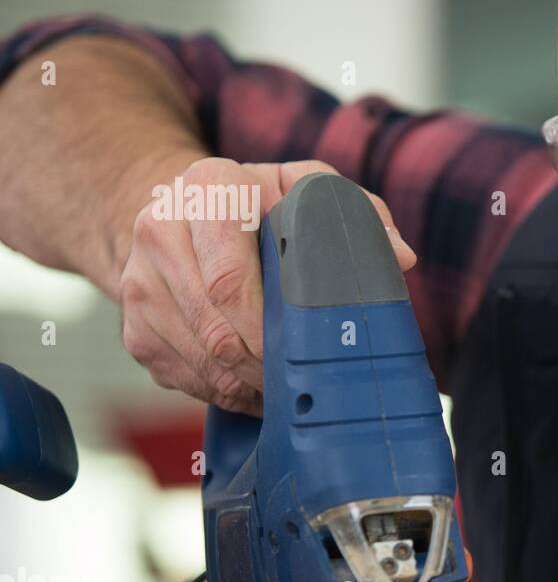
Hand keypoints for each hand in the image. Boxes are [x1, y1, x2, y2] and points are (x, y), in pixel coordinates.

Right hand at [117, 157, 415, 413]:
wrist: (183, 213)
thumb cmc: (258, 204)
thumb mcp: (305, 189)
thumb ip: (354, 211)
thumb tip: (399, 257)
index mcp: (208, 188)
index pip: (231, 278)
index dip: (270, 327)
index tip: (304, 350)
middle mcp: (160, 230)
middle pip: (217, 329)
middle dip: (267, 366)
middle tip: (307, 383)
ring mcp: (140, 283)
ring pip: (201, 360)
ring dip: (250, 386)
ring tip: (289, 389)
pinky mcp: (135, 328)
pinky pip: (187, 377)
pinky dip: (228, 393)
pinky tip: (258, 388)